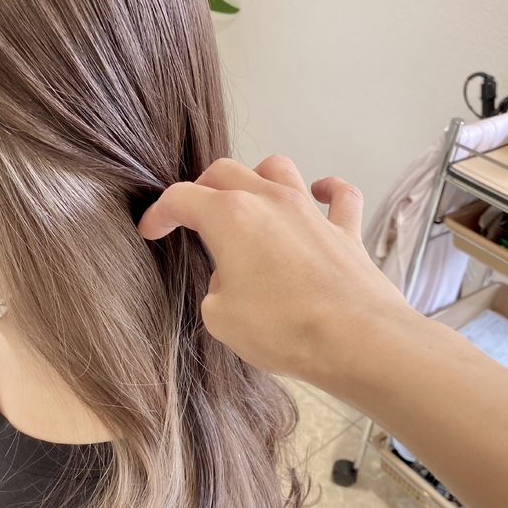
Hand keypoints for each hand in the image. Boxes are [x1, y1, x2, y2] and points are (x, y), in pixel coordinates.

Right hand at [138, 156, 412, 386]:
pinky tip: (320, 192)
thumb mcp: (222, 318)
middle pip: (226, 171)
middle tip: (193, 212)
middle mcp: (271, 201)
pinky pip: (339, 195)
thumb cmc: (285, 329)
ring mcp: (311, 212)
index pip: (181, 199)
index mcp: (231, 217)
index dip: (160, 213)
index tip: (152, 229)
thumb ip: (215, 291)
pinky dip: (327, 189)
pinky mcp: (345, 231)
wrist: (355, 338)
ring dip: (257, 177)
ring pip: (278, 168)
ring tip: (250, 198)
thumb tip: (230, 282)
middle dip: (202, 188)